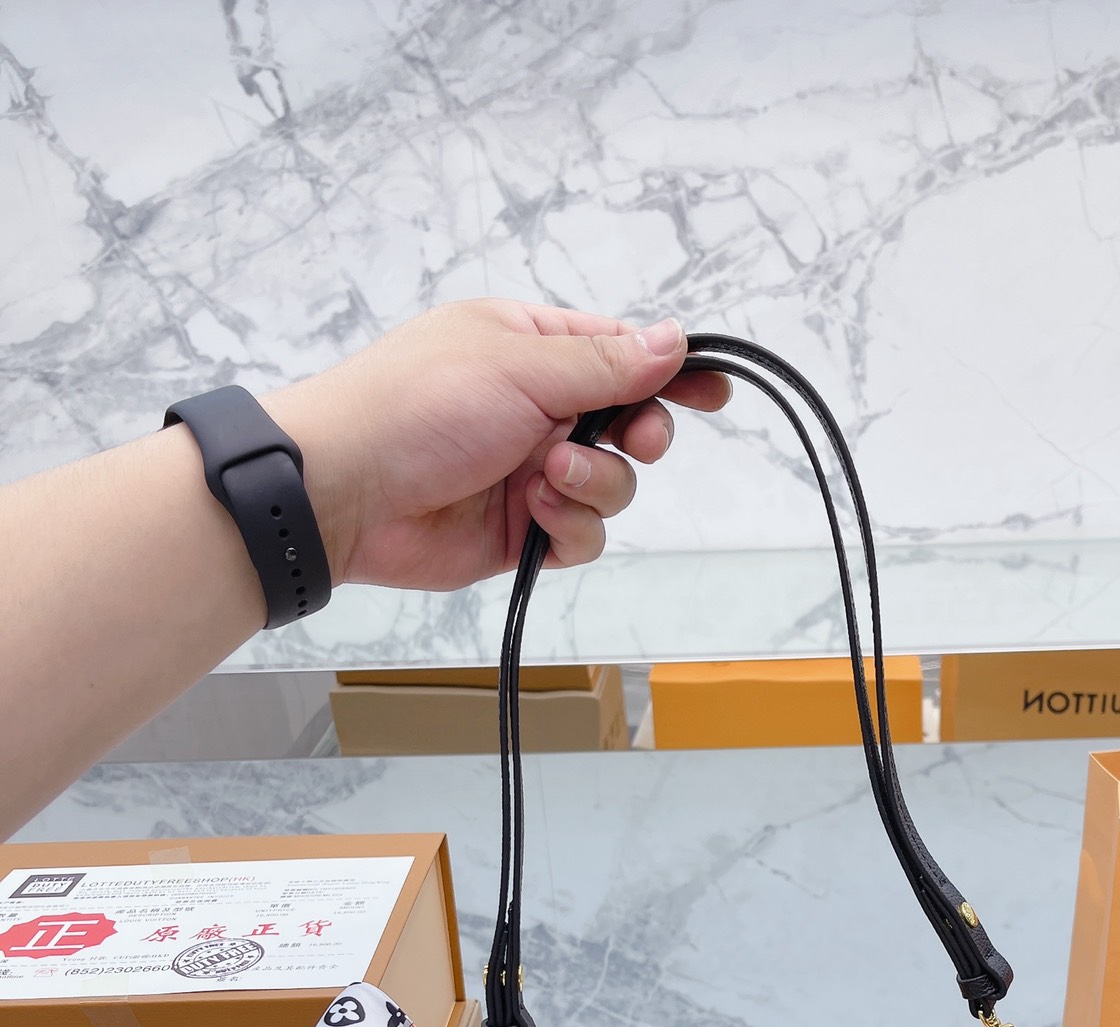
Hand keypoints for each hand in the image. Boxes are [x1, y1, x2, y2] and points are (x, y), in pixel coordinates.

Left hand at [264, 300, 729, 590]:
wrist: (346, 489)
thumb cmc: (416, 405)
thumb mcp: (522, 366)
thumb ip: (606, 363)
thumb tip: (673, 339)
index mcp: (533, 346)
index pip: (622, 353)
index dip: (671, 373)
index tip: (713, 391)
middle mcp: (536, 407)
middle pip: (630, 424)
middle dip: (639, 435)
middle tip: (637, 439)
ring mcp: (530, 470)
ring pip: (612, 485)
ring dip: (594, 483)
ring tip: (547, 477)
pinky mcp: (521, 530)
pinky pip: (581, 533)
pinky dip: (570, 525)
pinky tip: (533, 511)